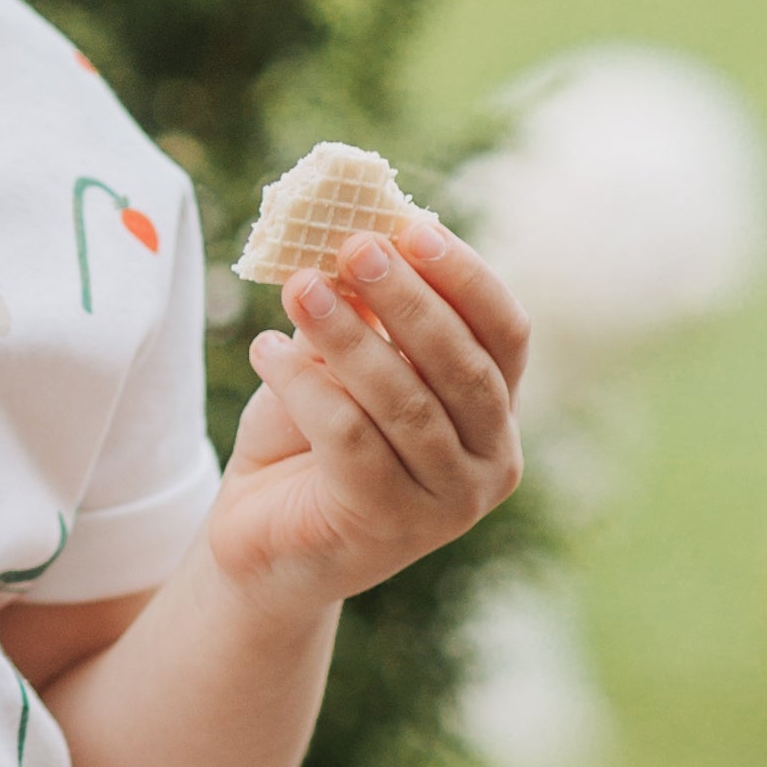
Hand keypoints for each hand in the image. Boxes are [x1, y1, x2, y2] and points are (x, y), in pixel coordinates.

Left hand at [209, 218, 526, 612]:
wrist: (260, 539)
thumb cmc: (308, 442)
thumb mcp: (341, 366)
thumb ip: (364, 314)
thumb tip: (359, 230)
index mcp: (497, 410)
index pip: (506, 333)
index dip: (465, 277)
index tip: (411, 227)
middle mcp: (491, 460)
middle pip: (461, 364)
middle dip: (405, 298)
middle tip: (353, 246)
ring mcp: (447, 502)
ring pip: (406, 402)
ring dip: (348, 337)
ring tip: (298, 288)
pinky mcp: (389, 525)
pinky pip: (351, 439)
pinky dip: (307, 386)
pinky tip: (264, 352)